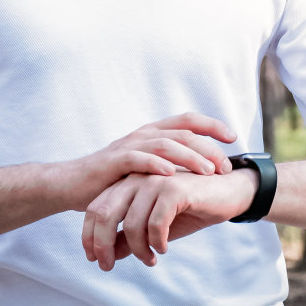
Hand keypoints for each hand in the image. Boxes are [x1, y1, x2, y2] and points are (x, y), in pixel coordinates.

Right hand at [57, 113, 237, 211]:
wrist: (73, 185)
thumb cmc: (113, 180)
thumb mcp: (146, 170)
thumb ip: (168, 166)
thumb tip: (200, 172)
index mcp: (153, 134)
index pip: (188, 121)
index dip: (212, 126)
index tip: (233, 137)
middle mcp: (144, 134)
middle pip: (184, 133)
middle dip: (209, 148)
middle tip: (226, 167)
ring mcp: (129, 146)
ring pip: (167, 144)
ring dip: (190, 157)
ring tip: (208, 171)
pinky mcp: (114, 161)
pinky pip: (138, 159)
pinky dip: (156, 164)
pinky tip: (171, 174)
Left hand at [81, 168, 257, 270]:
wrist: (231, 192)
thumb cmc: (192, 207)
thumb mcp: (156, 226)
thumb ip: (131, 236)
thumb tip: (109, 255)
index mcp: (130, 182)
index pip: (95, 208)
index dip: (90, 236)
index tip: (95, 259)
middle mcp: (138, 177)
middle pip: (104, 213)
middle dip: (102, 245)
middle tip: (108, 266)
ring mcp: (156, 180)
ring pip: (130, 223)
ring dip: (138, 250)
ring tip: (150, 259)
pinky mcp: (175, 189)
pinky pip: (155, 223)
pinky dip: (157, 242)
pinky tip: (164, 248)